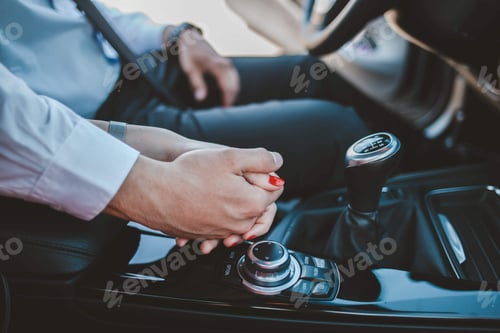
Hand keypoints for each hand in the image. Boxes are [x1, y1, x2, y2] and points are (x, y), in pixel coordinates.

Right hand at [105, 147, 283, 240]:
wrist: (155, 193)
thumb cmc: (188, 174)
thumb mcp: (230, 156)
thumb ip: (261, 159)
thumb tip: (277, 161)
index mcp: (252, 203)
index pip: (275, 190)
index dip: (268, 175)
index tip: (257, 168)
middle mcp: (241, 223)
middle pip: (259, 207)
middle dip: (252, 191)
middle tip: (238, 177)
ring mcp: (222, 232)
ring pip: (240, 217)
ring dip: (235, 204)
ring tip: (221, 188)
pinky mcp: (205, 235)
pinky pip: (219, 226)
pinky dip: (217, 215)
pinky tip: (206, 202)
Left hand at [169, 27, 239, 106]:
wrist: (191, 39)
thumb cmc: (189, 54)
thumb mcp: (190, 69)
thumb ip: (197, 84)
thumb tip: (200, 98)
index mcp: (218, 66)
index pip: (229, 87)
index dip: (228, 100)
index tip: (225, 110)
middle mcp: (226, 64)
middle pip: (235, 85)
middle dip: (232, 98)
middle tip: (226, 110)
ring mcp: (227, 64)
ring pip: (236, 81)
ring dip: (234, 93)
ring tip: (227, 104)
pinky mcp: (226, 65)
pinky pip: (233, 78)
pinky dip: (232, 87)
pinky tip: (227, 95)